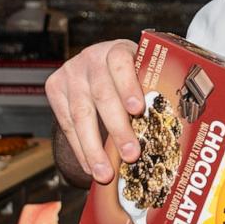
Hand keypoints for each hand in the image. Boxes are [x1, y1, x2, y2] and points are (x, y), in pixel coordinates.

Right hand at [44, 39, 141, 183]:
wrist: (98, 63)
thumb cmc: (129, 74)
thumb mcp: (141, 72)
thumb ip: (150, 91)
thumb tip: (169, 133)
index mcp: (117, 49)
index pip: (121, 63)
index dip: (129, 86)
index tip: (138, 110)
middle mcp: (91, 58)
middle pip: (102, 95)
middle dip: (117, 129)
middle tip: (131, 155)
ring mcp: (71, 73)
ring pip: (80, 114)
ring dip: (94, 148)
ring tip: (105, 173)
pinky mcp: (55, 88)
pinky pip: (66, 124)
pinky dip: (80, 149)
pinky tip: (90, 167)